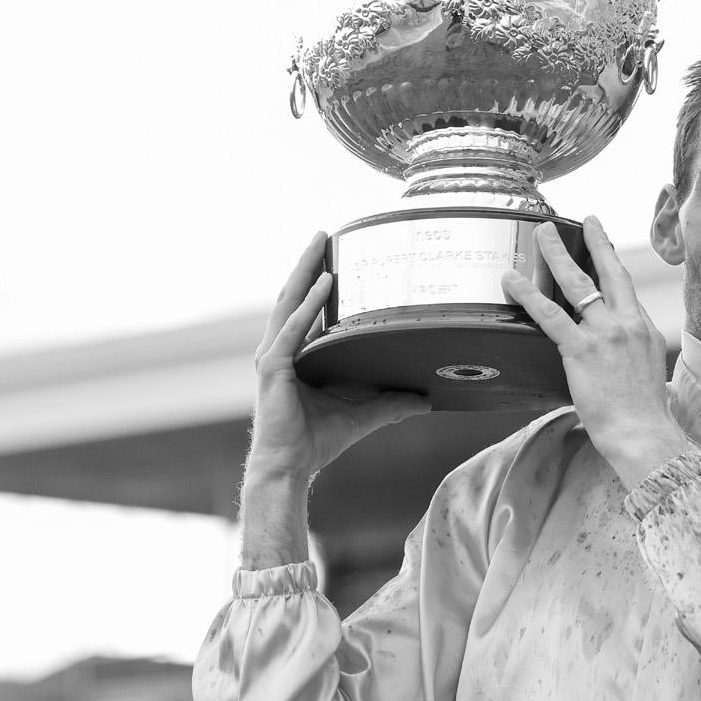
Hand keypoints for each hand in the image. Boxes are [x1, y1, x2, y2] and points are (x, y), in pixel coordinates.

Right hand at [247, 231, 429, 483]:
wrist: (291, 467)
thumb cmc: (318, 440)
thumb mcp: (366, 414)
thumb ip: (393, 402)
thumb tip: (427, 399)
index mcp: (296, 354)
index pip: (305, 308)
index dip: (315, 279)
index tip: (334, 252)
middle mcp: (281, 348)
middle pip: (294, 295)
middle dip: (307, 262)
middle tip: (324, 232)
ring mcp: (274, 356)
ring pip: (290, 302)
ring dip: (305, 270)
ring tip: (320, 242)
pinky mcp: (274, 368)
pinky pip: (294, 329)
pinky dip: (310, 306)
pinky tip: (325, 284)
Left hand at [502, 217, 686, 487]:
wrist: (643, 432)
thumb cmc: (643, 414)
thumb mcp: (648, 373)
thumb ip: (633, 353)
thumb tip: (619, 351)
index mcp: (644, 329)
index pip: (625, 288)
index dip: (612, 262)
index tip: (603, 241)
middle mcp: (628, 324)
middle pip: (608, 272)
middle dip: (594, 242)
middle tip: (582, 220)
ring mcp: (605, 334)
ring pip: (577, 284)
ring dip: (556, 255)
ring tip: (540, 236)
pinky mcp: (581, 350)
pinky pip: (550, 315)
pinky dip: (528, 295)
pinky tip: (512, 281)